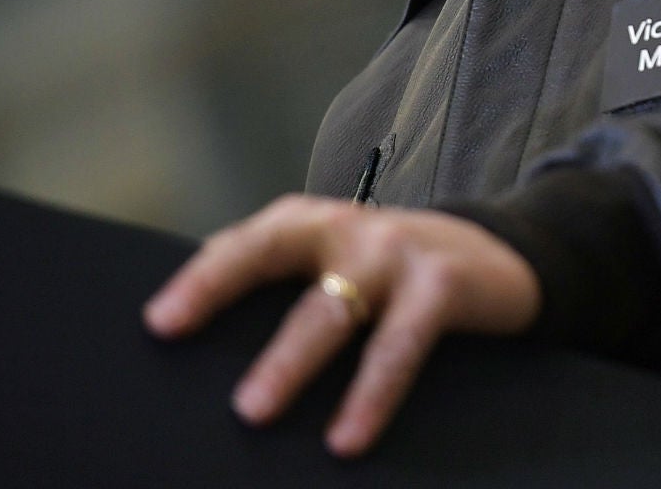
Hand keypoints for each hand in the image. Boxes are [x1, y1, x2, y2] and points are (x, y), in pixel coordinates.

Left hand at [143, 196, 541, 455]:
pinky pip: (399, 345)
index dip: (201, 280)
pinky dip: (371, 393)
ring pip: (331, 308)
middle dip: (224, 297)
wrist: (502, 256)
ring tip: (254, 411)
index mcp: (310, 224)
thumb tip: (198, 338)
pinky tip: (348, 436)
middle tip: (177, 340)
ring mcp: (395, 251)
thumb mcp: (338, 264)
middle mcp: (347, 227)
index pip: (244, 243)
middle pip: (274, 255)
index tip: (158, 323)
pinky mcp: (441, 283)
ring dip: (290, 360)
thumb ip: (283, 282)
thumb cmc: (395, 273)